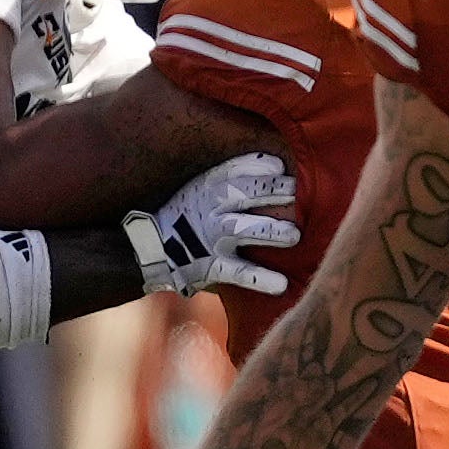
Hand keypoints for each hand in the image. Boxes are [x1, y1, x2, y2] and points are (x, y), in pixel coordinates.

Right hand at [127, 151, 296, 296]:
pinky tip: (282, 285)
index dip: (257, 166)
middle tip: (296, 192)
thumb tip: (278, 164)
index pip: (233, 170)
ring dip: (270, 231)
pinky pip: (239, 273)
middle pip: (243, 194)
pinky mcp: (212, 267)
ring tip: (294, 235)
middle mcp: (209, 209)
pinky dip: (261, 279)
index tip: (280, 166)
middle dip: (271, 191)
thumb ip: (232, 179)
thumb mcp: (201, 189)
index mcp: (206, 187)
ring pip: (243, 230)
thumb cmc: (189, 216)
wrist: (152, 251)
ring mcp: (211, 238)